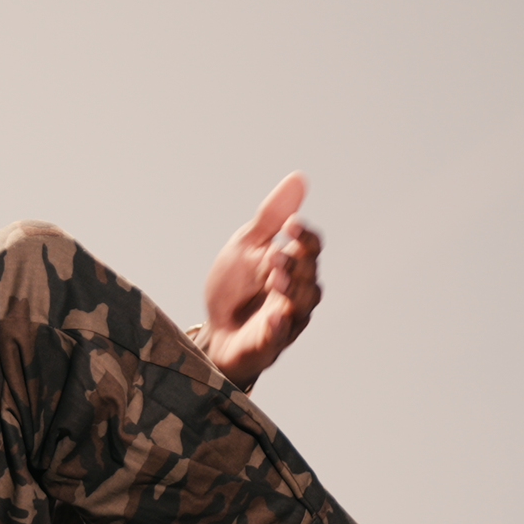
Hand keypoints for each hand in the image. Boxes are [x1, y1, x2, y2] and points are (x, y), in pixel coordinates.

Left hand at [198, 172, 322, 387]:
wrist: (213, 329)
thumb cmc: (236, 287)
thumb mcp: (247, 245)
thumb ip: (271, 217)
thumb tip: (298, 177)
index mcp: (293, 267)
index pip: (310, 250)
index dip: (304, 238)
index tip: (291, 225)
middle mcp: (297, 294)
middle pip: (309, 277)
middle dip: (295, 265)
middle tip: (276, 253)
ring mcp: (286, 321)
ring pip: (300, 306)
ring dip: (290, 291)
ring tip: (274, 278)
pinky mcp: (268, 345)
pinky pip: (278, 338)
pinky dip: (278, 328)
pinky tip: (273, 316)